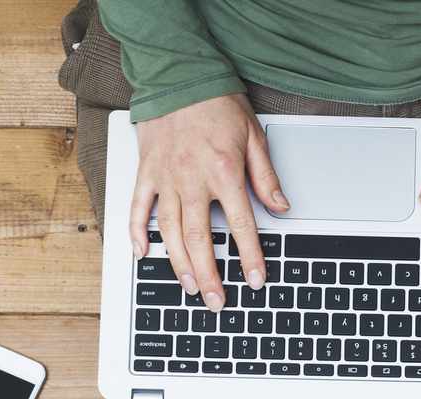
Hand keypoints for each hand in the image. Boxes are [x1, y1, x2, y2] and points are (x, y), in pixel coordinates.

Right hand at [131, 94, 289, 311]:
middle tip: (217, 301)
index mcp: (224, 173)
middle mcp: (192, 180)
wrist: (180, 75)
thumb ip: (266, 178)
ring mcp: (166, 178)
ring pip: (171, 232)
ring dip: (180, 264)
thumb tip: (282, 208)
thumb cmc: (218, 103)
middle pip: (201, 239)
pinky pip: (139, 208)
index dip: (249, 257)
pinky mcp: (146, 172)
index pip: (241, 226)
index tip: (255, 280)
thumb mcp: (254, 137)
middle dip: (211, 275)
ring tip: (190, 287)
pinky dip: (138, 232)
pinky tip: (142, 254)